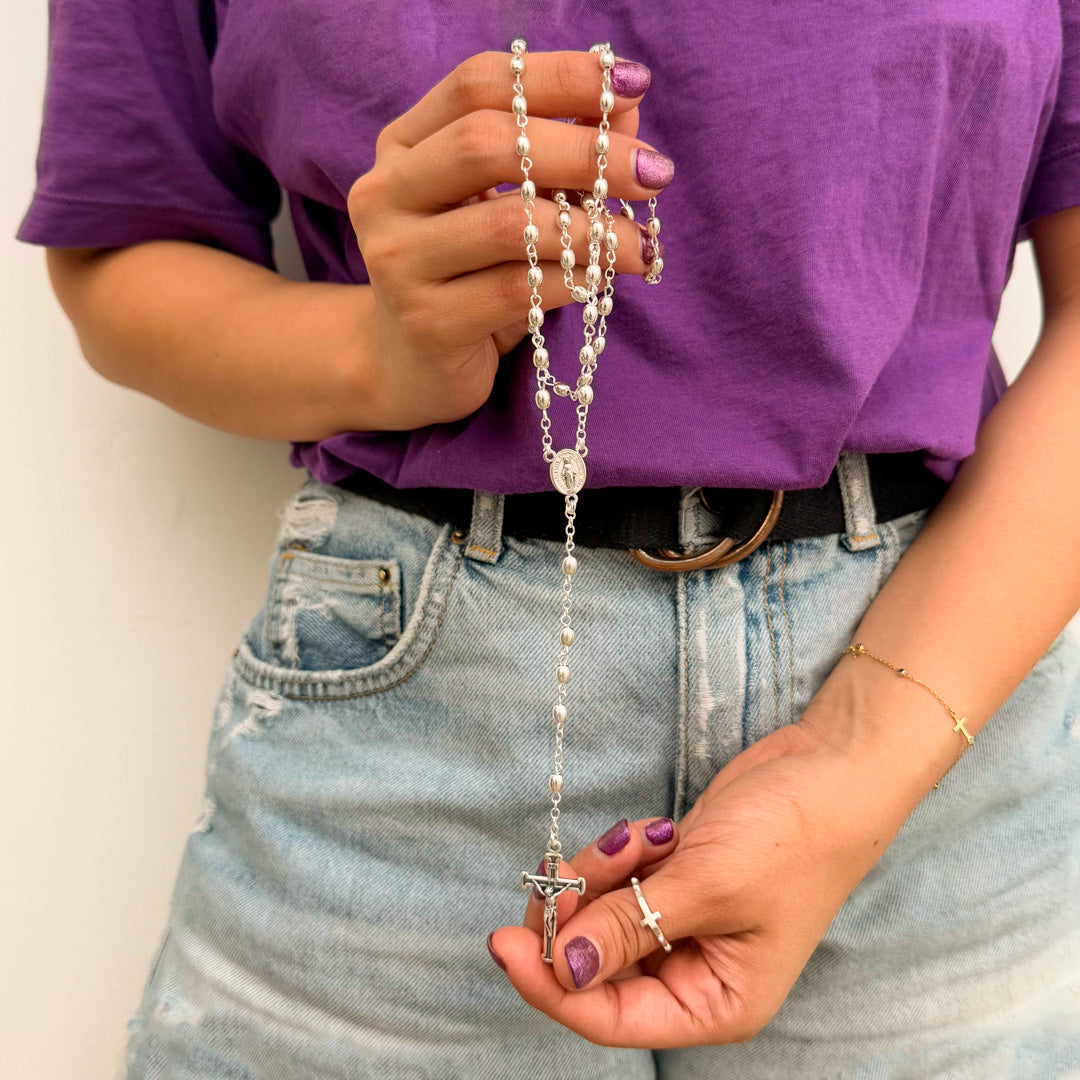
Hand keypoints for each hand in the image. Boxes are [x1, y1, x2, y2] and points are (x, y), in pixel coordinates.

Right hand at [345, 49, 672, 429]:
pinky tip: (606, 281)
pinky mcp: (426, 323)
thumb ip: (558, 158)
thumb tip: (628, 115)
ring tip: (642, 244)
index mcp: (403, 146)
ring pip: (507, 225)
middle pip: (484, 143)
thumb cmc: (469, 277)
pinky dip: (574, 281)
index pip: (478, 85)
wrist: (412, 367)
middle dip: (582, 151)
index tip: (634, 84)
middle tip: (653, 171)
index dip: (560, 76)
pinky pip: (517, 291)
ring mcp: (397, 261)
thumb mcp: (507, 208)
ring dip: (591, 230)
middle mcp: (384, 194)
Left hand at [487, 712, 924, 1047]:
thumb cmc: (793, 838)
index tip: (504, 941)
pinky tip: (657, 830)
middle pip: (596, 965)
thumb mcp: (710, 885)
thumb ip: (632, 927)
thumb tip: (565, 968)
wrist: (827, 768)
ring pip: (599, 914)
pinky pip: (616, 878)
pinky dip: (620, 852)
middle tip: (562, 869)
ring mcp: (679, 923)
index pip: (612, 1019)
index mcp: (715, 1003)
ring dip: (602, 872)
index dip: (551, 986)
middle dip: (576, 913)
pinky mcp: (671, 880)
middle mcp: (692, 973)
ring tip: (641, 838)